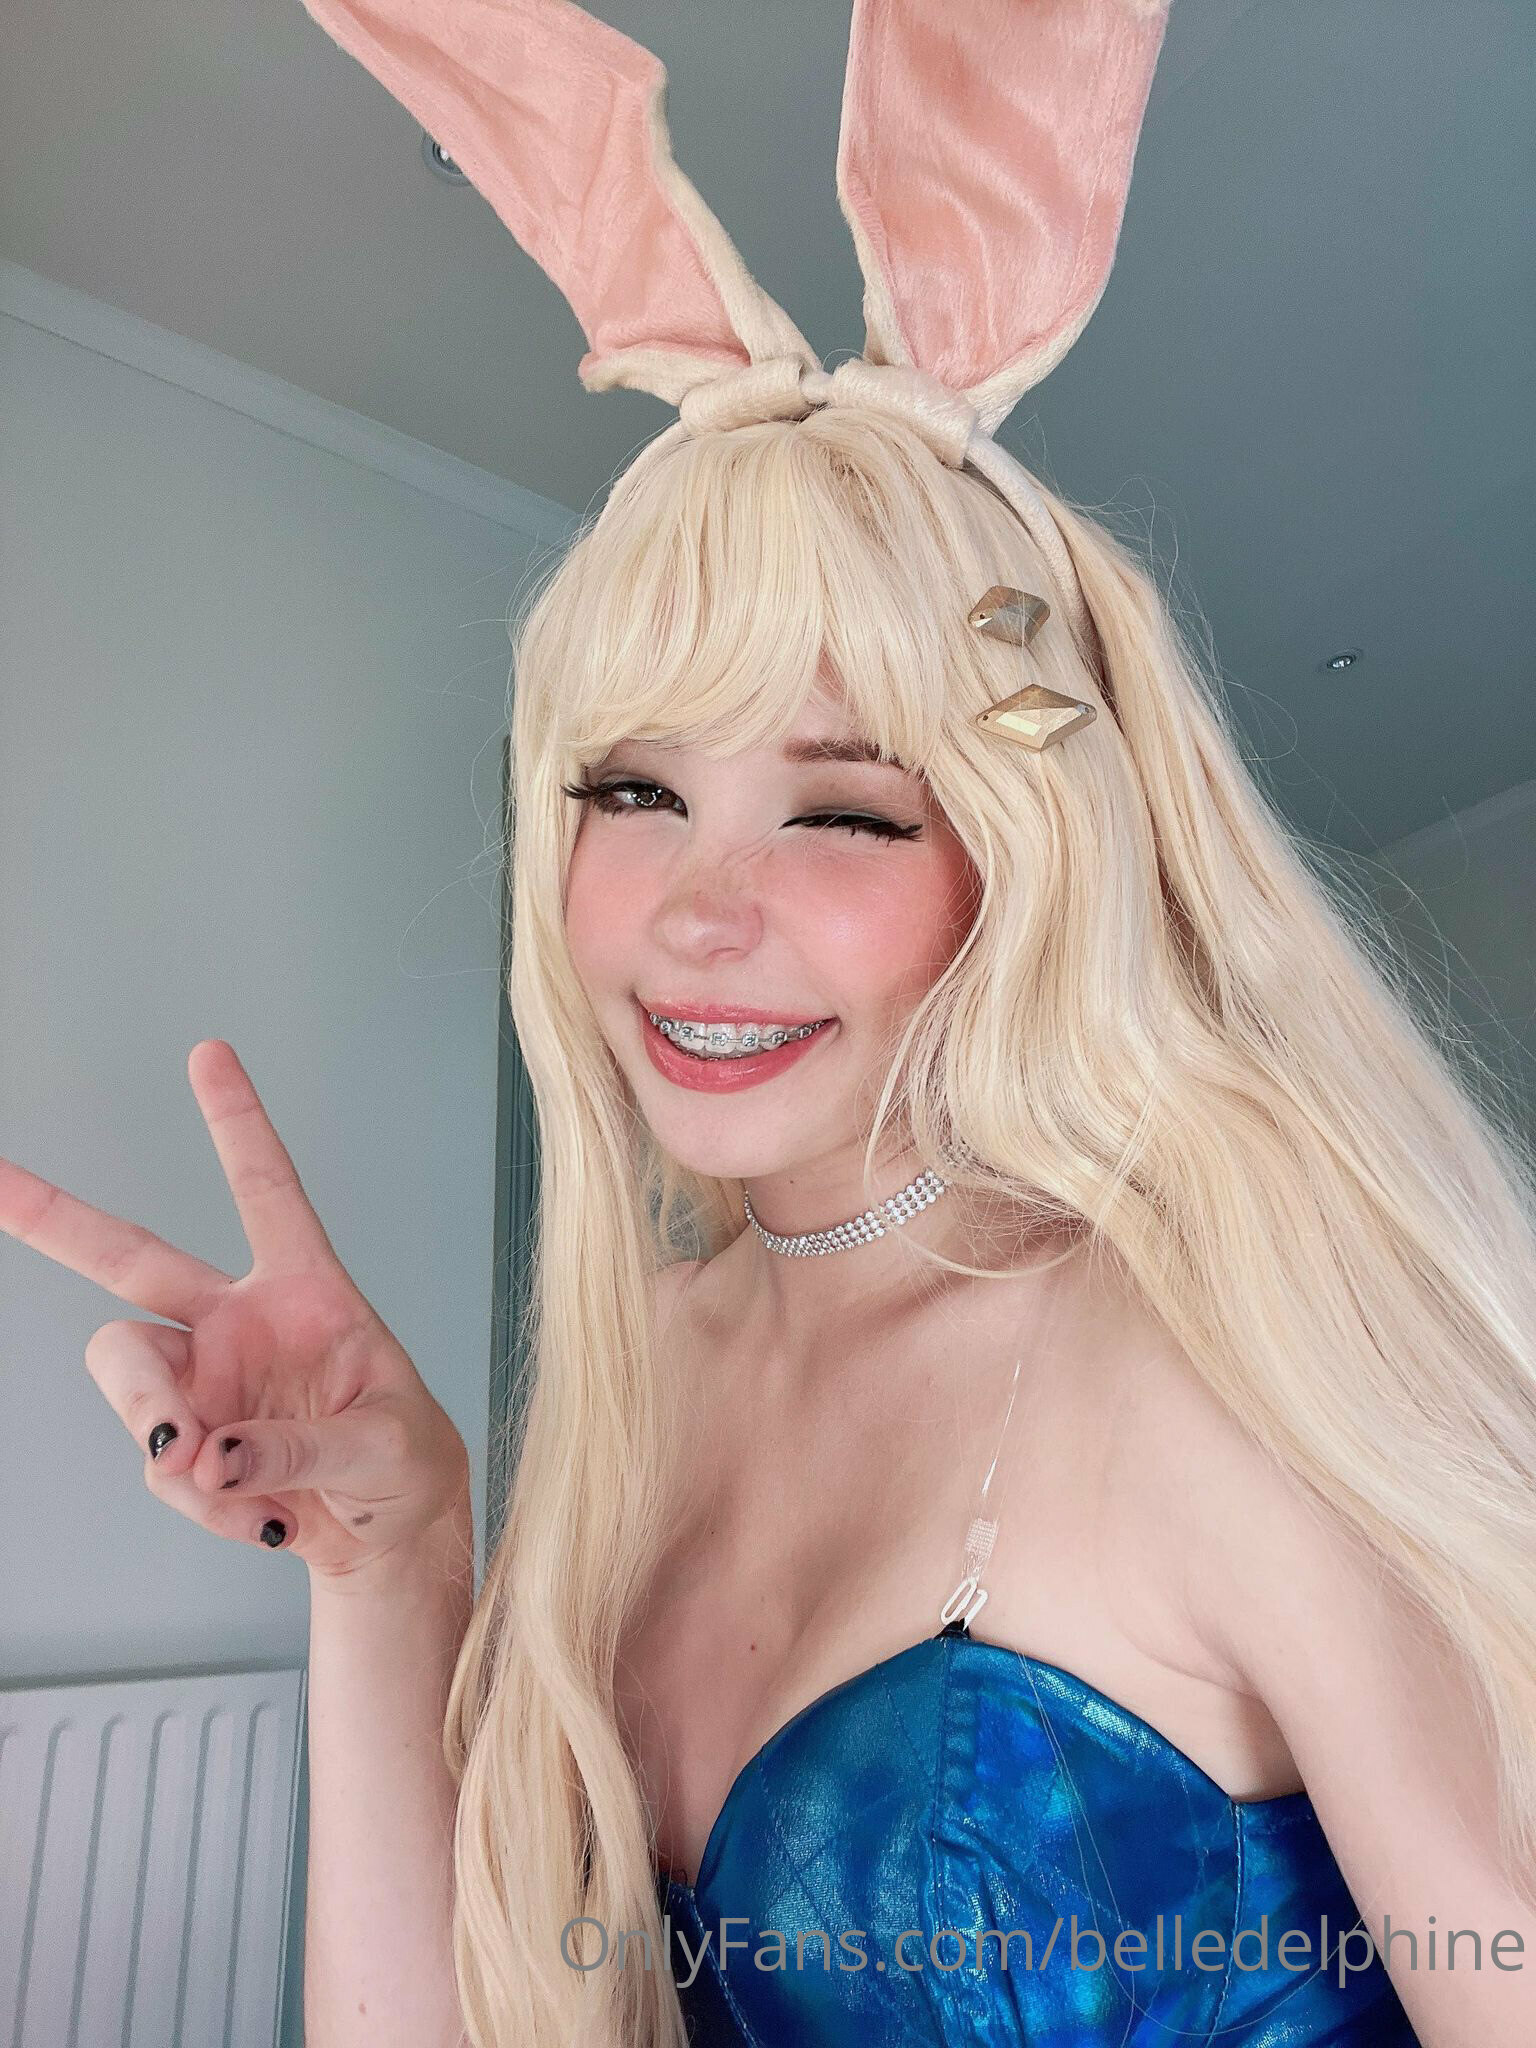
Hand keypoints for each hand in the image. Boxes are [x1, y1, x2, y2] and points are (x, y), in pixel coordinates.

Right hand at [0, 1040, 470, 1578]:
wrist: (388, 1533)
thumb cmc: (403, 1464)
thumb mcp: (385, 1447)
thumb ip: (301, 1446)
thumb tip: (206, 1455)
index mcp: (306, 1290)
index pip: (268, 1192)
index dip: (238, 1124)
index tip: (210, 1052)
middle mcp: (236, 1322)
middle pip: (128, 1257)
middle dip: (53, 1216)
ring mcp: (201, 1381)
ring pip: (128, 1371)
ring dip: (159, 1426)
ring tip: (225, 1480)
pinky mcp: (183, 1443)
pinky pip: (164, 1468)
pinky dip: (207, 1505)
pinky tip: (265, 1519)